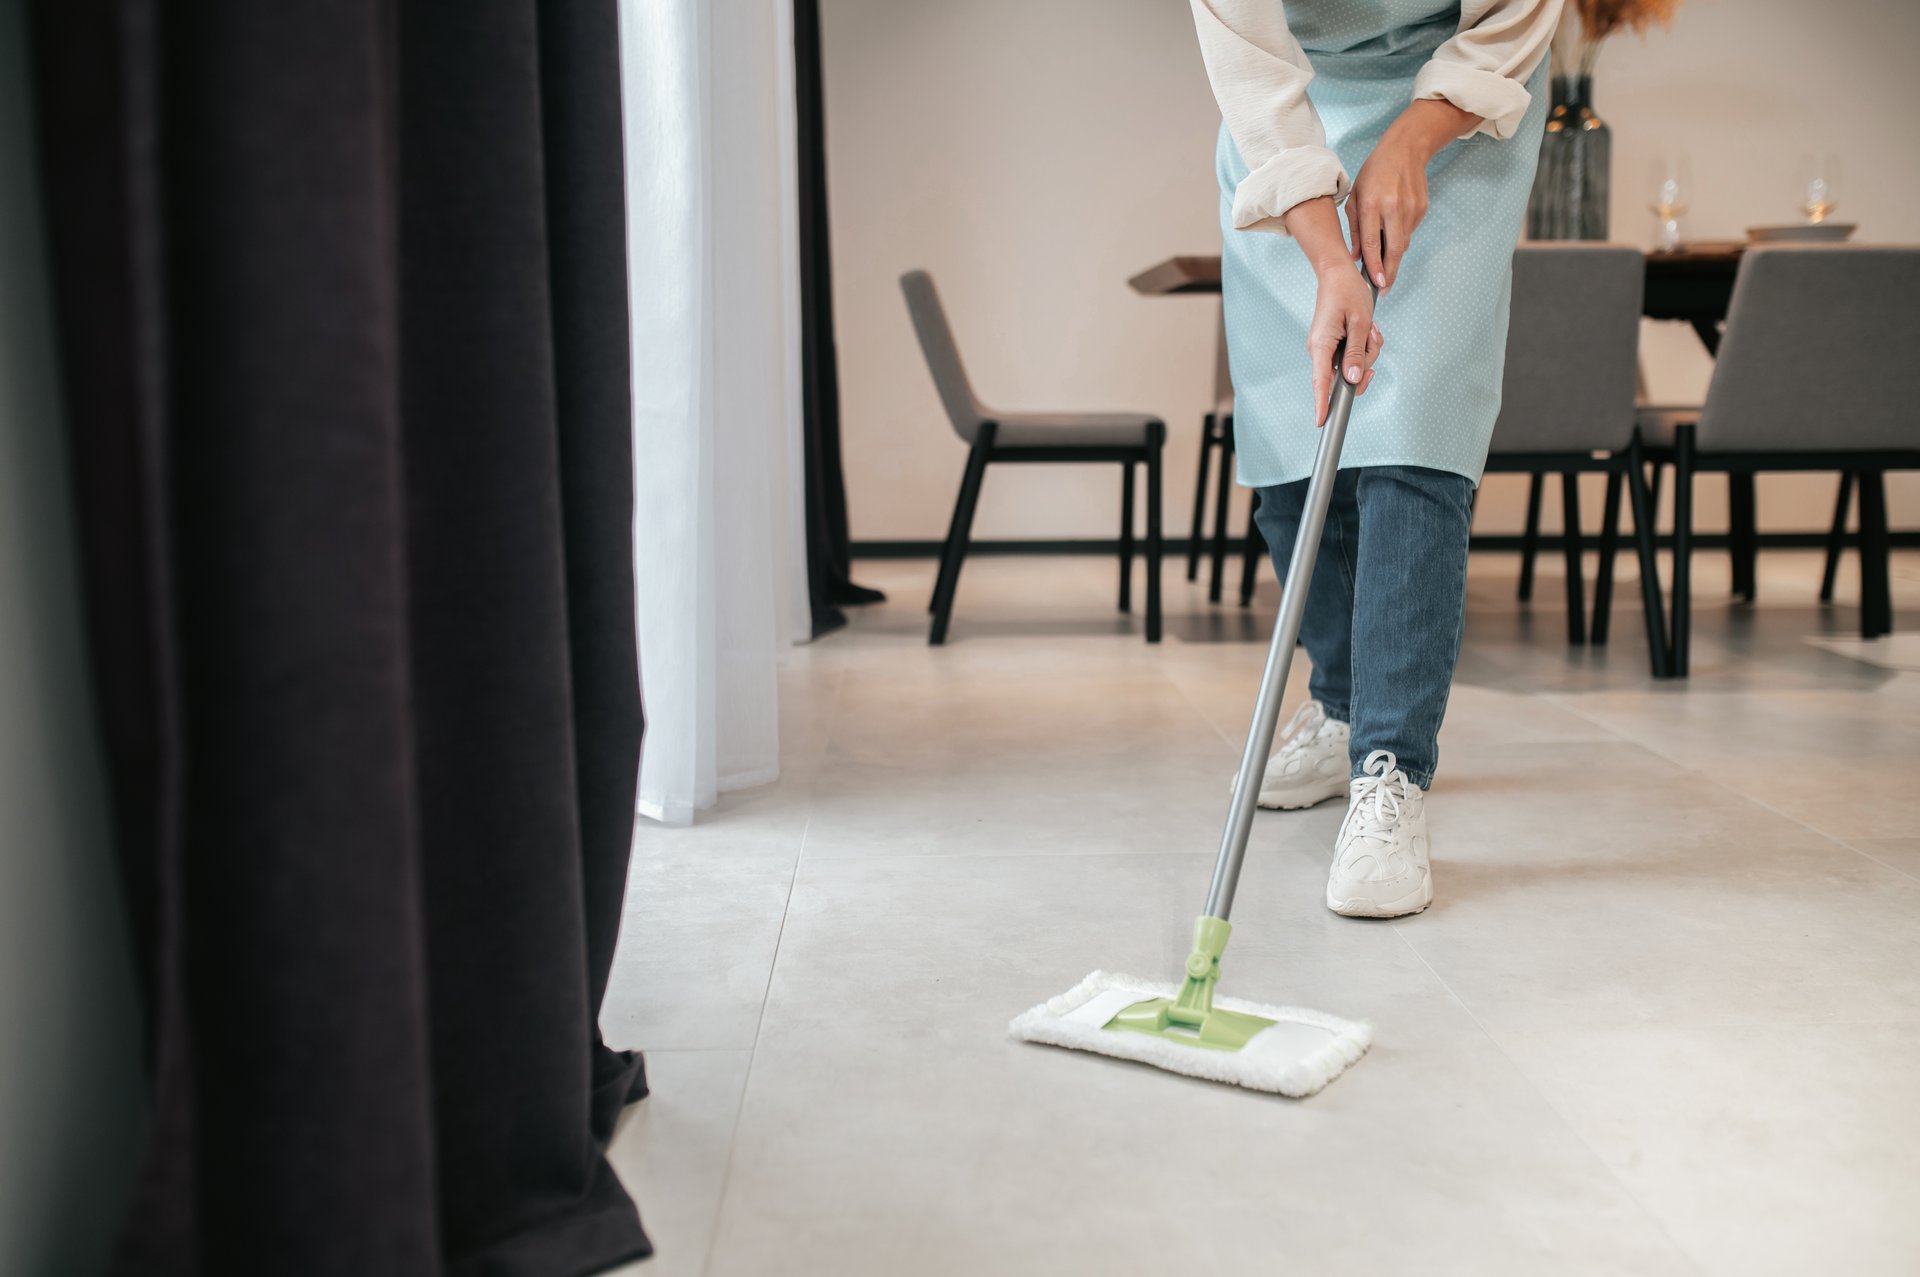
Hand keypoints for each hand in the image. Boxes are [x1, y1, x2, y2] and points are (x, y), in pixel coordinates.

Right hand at [1305, 265, 1381, 425]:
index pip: (1321, 381)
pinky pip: (1352, 355)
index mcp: (1321, 345)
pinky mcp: (1332, 345)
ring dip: (1367, 350)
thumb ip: (1356, 353)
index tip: (1321, 422)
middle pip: (1344, 377)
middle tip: (1373, 340)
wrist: (1337, 273)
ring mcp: (1325, 348)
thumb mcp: (1360, 323)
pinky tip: (1366, 329)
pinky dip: (1363, 345)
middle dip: (1364, 363)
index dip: (1322, 403)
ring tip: (1369, 328)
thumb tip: (1353, 380)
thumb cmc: (1348, 292)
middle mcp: (1319, 350)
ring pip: (1352, 365)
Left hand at [1346, 98, 1478, 291]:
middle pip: (1393, 250)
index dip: (1374, 266)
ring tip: (1383, 263)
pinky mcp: (1422, 209)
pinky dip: (1400, 237)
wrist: (1406, 149)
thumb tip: (1355, 256)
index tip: (1375, 284)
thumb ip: (1354, 228)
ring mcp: (1410, 209)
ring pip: (1403, 244)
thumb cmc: (1375, 172)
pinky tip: (1393, 229)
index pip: (1371, 242)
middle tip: (1384, 289)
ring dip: (1393, 257)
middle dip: (1389, 273)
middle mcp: (1393, 208)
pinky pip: (1409, 232)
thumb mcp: (1356, 196)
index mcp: (1372, 204)